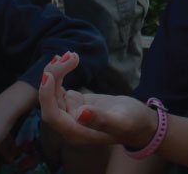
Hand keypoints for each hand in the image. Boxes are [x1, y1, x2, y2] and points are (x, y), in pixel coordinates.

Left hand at [38, 52, 157, 148]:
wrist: (140, 121)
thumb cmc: (134, 124)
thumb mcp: (122, 121)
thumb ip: (102, 121)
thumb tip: (80, 114)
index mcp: (77, 133)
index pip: (52, 115)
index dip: (46, 96)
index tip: (49, 74)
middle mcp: (69, 125)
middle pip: (49, 100)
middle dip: (54, 76)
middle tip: (69, 56)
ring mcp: (70, 113)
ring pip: (52, 92)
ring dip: (56, 71)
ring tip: (71, 55)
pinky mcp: (75, 103)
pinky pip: (59, 88)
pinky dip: (59, 73)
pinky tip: (65, 59)